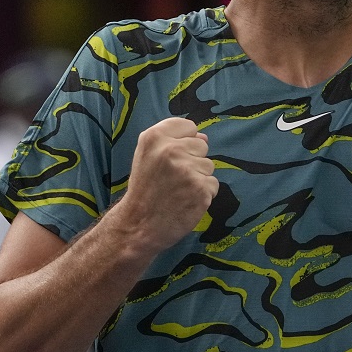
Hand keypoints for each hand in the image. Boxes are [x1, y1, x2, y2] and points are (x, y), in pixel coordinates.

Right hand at [122, 117, 217, 253]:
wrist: (138, 225)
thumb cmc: (145, 188)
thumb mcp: (147, 156)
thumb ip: (173, 140)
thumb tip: (203, 137)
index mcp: (154, 137)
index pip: (189, 126)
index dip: (183, 142)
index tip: (170, 158)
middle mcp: (170, 150)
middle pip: (202, 145)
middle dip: (192, 160)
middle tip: (172, 178)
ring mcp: (187, 170)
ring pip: (209, 165)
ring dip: (198, 178)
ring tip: (178, 190)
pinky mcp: (200, 189)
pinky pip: (213, 184)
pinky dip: (203, 194)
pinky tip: (186, 201)